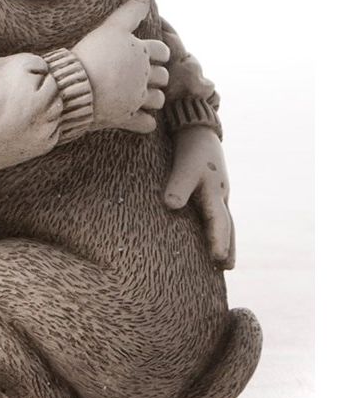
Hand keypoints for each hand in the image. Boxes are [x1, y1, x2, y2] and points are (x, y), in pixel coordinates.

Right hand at [73, 0, 168, 133]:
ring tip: (142, 96)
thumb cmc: (92, 54)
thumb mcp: (111, 27)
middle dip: (157, 76)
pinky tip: (138, 118)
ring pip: (158, 100)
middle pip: (163, 77)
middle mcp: (144, 77)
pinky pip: (145, 124)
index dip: (159, 52)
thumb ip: (130, 12)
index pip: (163, 51)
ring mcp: (136, 99)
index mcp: (143, 54)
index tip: (152, 53)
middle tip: (142, 75)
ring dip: (153, 98)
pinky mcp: (126, 118)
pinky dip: (145, 122)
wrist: (74, 86)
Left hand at [164, 125, 234, 267]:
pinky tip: (211, 232)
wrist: (198, 130)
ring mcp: (218, 192)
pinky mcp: (210, 189)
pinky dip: (217, 226)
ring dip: (225, 239)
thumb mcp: (185, 167)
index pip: (218, 223)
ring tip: (225, 259)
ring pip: (224, 220)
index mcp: (216, 194)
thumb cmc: (191, 150)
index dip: (219, 241)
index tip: (219, 259)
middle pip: (227, 226)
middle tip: (227, 267)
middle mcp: (220, 196)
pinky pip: (216, 213)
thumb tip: (171, 205)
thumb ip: (178, 185)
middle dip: (227, 245)